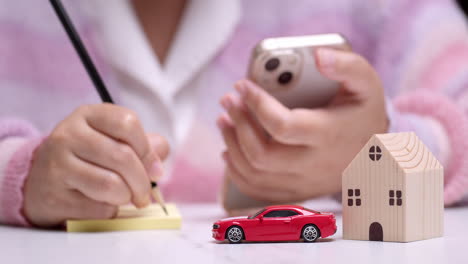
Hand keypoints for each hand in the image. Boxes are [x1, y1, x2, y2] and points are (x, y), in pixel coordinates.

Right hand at [23, 104, 169, 226]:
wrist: (41, 183)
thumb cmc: (87, 159)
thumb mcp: (112, 141)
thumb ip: (144, 144)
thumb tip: (160, 152)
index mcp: (88, 115)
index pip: (127, 123)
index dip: (147, 149)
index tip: (154, 168)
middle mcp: (68, 134)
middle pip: (123, 157)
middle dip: (142, 181)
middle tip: (144, 194)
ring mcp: (57, 165)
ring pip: (111, 185)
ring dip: (126, 197)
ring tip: (123, 197)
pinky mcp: (54, 195)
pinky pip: (98, 208)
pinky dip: (109, 210)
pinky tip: (100, 204)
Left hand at [218, 48, 387, 202]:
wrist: (377, 155)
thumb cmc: (364, 114)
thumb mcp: (366, 84)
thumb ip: (347, 66)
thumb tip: (318, 56)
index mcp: (329, 134)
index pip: (282, 125)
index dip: (256, 104)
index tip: (242, 85)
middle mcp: (314, 164)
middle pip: (261, 154)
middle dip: (238, 124)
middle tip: (228, 100)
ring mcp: (303, 182)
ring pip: (255, 173)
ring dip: (232, 145)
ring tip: (224, 120)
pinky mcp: (295, 191)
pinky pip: (258, 189)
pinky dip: (237, 171)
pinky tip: (230, 150)